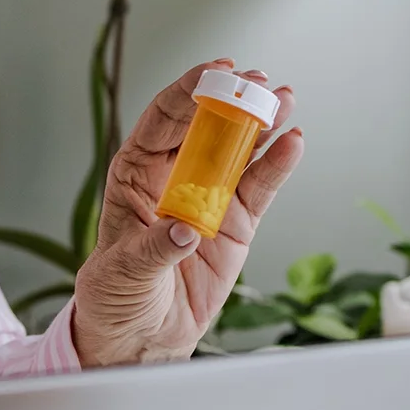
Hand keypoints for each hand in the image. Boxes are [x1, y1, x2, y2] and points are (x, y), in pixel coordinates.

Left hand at [71, 60, 304, 366]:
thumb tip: (183, 231)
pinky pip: (260, 188)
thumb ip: (153, 249)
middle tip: (257, 83)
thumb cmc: (117, 296)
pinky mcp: (236, 223)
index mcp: (136, 173)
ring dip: (263, 124)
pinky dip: (278, 165)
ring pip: (239, 150)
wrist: (142, 337)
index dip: (188, 92)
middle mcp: (174, 176)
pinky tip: (293, 144)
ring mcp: (209, 197)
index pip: (161, 120)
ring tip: (284, 100)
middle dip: (232, 100)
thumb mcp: (123, 272)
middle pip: (206, 126)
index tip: (214, 72)